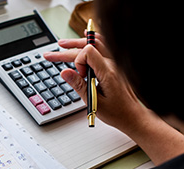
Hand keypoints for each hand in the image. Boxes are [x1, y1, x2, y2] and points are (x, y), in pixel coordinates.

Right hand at [44, 34, 183, 164]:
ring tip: (62, 45)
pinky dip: (92, 41)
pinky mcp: (115, 66)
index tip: (78, 75)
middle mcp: (113, 64)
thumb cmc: (117, 113)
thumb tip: (64, 72)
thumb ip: (79, 85)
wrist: (133, 116)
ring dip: (78, 43)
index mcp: (108, 73)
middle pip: (88, 46)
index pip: (88, 53)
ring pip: (96, 43)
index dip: (78, 61)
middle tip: (50, 55)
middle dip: (67, 50)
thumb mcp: (94, 102)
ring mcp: (115, 63)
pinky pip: (104, 47)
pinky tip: (85, 37)